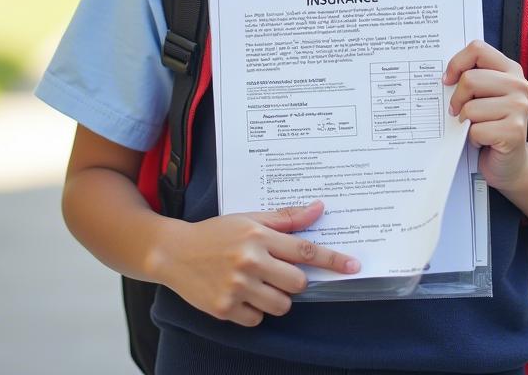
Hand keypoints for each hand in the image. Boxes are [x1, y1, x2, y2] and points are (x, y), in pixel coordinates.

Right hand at [160, 200, 359, 325]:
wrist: (174, 252)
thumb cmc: (216, 233)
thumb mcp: (249, 219)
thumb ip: (285, 219)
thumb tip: (318, 208)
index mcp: (258, 237)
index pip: (305, 251)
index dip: (332, 260)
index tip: (353, 267)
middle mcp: (250, 262)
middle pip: (297, 283)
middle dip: (294, 281)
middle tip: (277, 271)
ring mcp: (237, 288)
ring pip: (281, 305)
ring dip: (276, 298)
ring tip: (257, 283)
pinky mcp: (225, 309)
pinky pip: (258, 319)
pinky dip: (254, 311)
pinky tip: (239, 294)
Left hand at [443, 42, 527, 190]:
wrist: (510, 162)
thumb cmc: (490, 124)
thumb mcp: (481, 95)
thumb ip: (470, 79)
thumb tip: (443, 77)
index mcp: (510, 70)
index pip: (478, 49)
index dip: (457, 63)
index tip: (448, 81)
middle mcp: (519, 85)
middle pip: (470, 79)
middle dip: (457, 99)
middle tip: (458, 112)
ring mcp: (520, 108)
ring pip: (471, 107)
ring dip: (466, 121)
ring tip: (476, 127)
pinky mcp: (515, 131)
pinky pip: (477, 130)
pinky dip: (473, 138)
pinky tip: (483, 141)